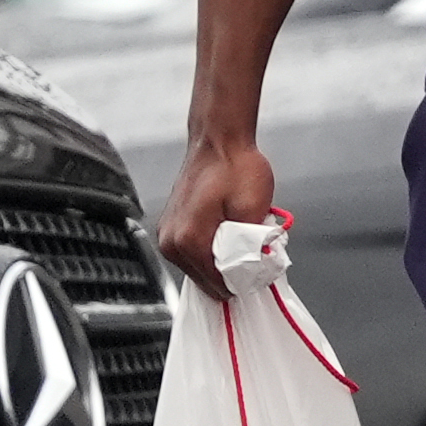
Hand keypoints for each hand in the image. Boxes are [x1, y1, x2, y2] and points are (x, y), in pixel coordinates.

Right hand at [157, 135, 275, 300]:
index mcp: (189, 239)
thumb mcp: (254, 209)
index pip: (217, 286)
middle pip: (205, 281)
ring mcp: (168, 234)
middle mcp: (171, 241)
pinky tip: (225, 234)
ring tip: (238, 239)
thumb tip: (251, 271)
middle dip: (230, 272)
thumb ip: (250, 246)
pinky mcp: (171, 226)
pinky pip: (192, 253)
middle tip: (251, 252)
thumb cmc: (235, 166)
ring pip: (198, 268)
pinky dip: (210, 250)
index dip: (243, 281)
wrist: (219, 139)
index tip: (258, 268)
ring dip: (220, 262)